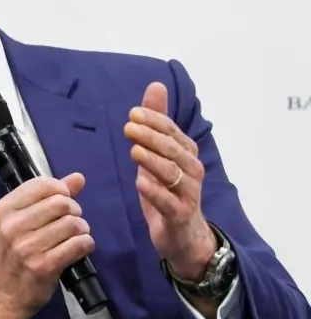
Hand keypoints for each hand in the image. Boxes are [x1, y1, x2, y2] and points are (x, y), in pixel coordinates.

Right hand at [0, 174, 94, 318]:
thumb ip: (46, 197)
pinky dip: (85, 244)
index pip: (42, 185)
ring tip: (75, 236)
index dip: (61, 190)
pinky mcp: (43, 266)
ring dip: (81, 229)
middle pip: (61, 203)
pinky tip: (79, 248)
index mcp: (3, 210)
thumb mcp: (17, 222)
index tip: (62, 201)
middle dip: (74, 211)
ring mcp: (27, 247)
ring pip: (72, 223)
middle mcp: (12, 226)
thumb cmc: (10, 255)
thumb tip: (78, 178)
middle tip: (71, 221)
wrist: (0, 294)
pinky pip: (78, 245)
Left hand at [125, 82, 216, 280]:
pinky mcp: (180, 215)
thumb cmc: (169, 190)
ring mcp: (188, 194)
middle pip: (172, 149)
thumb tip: (156, 86)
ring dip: (152, 161)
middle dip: (151, 137)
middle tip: (129, 127)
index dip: (154, 120)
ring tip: (134, 151)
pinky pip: (168, 202)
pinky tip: (140, 183)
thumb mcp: (159, 155)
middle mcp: (191, 170)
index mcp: (186, 153)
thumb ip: (157, 123)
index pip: (171, 131)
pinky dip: (154, 192)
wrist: (183, 235)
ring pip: (172, 173)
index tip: (132, 113)